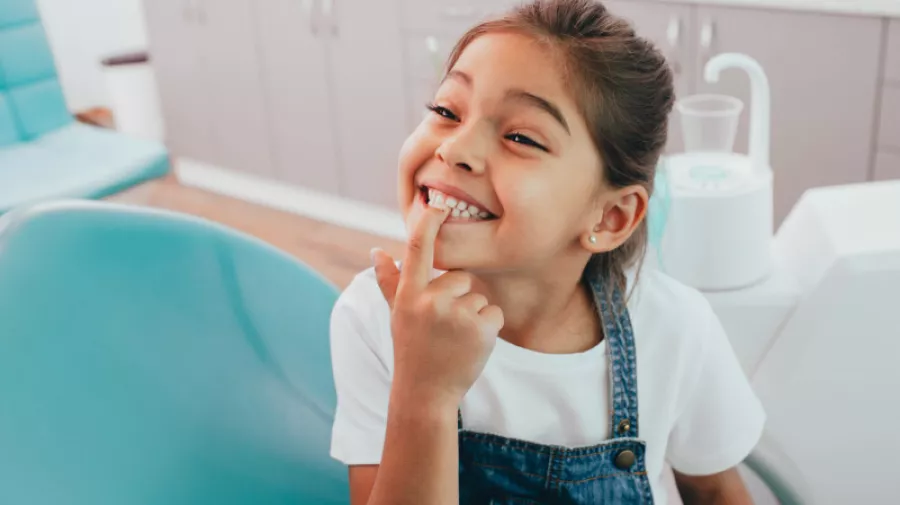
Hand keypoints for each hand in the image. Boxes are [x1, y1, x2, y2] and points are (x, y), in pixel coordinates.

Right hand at [372, 206, 503, 408]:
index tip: (437, 204)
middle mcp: (431, 301)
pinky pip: (494, 312)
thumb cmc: (411, 349)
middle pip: (460, 277)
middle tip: (443, 327)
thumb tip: (377, 251)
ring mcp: (456, 315)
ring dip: (473, 315)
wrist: (426, 393)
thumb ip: (389, 282)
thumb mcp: (397, 314)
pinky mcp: (481, 328)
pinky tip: (471, 345)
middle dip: (458, 297)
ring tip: (455, 339)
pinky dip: (488, 328)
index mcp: (409, 294)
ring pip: (478, 296)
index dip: (428, 222)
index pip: (417, 248)